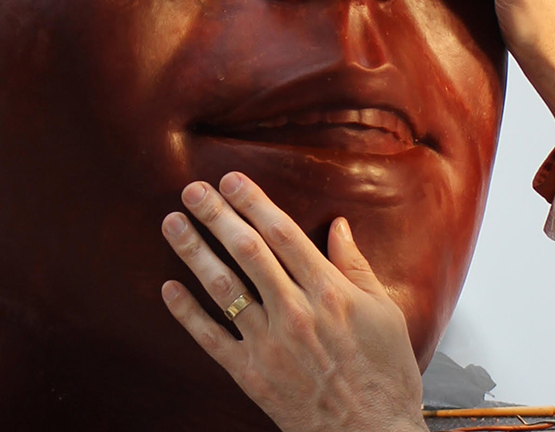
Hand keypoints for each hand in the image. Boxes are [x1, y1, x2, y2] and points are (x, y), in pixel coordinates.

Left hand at [160, 172, 426, 431]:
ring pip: (223, 287)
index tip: (231, 179)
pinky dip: (187, 313)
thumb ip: (357, 267)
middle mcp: (295, 312)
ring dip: (195, 252)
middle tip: (192, 190)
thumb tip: (338, 226)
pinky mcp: (251, 374)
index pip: (283, 234)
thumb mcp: (384, 312)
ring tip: (173, 223)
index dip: (254, 202)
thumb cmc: (386, 374)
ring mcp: (269, 344)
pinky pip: (211, 338)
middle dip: (217, 216)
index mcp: (330, 292)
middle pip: (248, 251)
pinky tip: (169, 288)